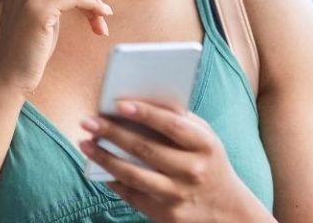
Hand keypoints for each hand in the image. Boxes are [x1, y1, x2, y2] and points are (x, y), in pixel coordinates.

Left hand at [79, 100, 270, 222]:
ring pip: (133, 175)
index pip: (171, 125)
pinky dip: (113, 180)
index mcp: (204, 145)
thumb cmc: (208, 162)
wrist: (226, 212)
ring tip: (85, 143)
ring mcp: (178, 195)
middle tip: (89, 121)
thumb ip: (179, 120)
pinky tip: (99, 168)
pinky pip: (132, 195)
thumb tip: (140, 100)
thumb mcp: (205, 138)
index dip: (145, 113)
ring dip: (104, 158)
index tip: (120, 103)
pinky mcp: (166, 215)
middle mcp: (192, 170)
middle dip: (112, 133)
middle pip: (145, 149)